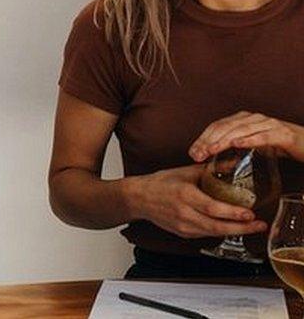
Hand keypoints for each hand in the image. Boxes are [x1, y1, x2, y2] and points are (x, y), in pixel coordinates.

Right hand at [128, 164, 266, 238]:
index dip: (233, 213)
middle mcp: (183, 213)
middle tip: (259, 225)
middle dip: (241, 228)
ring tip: (251, 227)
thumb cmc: (160, 183)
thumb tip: (234, 163)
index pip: (213, 208)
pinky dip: (220, 231)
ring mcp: (182, 226)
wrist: (139, 198)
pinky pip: (206, 234)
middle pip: (217, 226)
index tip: (251, 212)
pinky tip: (231, 227)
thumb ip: (211, 169)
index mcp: (184, 195)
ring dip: (234, 231)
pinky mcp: (182, 233)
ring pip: (213, 233)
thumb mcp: (185, 172)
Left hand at [189, 111, 303, 162]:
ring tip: (210, 150)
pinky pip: (263, 136)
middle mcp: (254, 118)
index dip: (203, 138)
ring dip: (223, 141)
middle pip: (225, 127)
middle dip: (208, 141)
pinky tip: (237, 145)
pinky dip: (249, 140)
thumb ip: (238, 149)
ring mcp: (269, 124)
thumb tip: (215, 159)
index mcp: (245, 120)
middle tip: (196, 154)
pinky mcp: (283, 134)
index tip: (192, 152)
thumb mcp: (255, 146)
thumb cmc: (282, 145)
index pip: (218, 126)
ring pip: (241, 130)